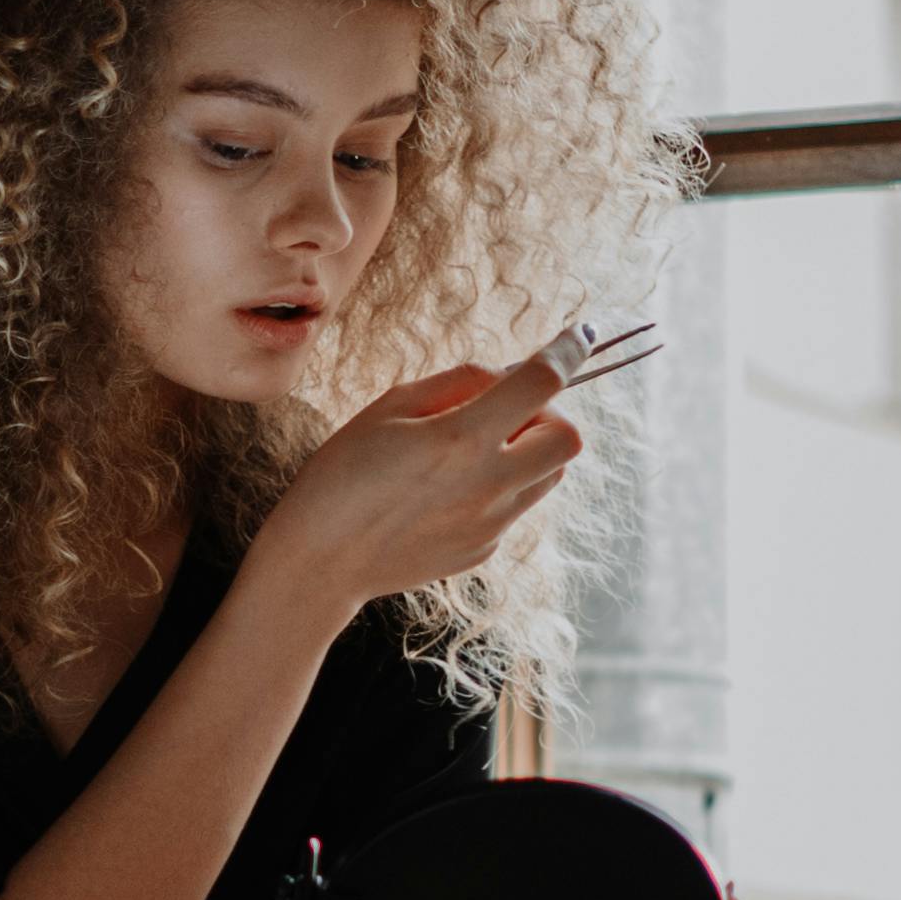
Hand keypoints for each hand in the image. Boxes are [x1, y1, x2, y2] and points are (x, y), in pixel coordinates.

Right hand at [249, 352, 583, 617]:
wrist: (321, 563)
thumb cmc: (342, 475)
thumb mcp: (389, 408)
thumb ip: (457, 383)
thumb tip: (505, 375)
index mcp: (460, 439)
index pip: (541, 383)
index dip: (567, 351)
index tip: (579, 336)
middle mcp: (487, 485)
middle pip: (568, 439)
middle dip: (549, 413)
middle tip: (504, 411)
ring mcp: (490, 524)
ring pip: (550, 475)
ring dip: (529, 450)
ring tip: (472, 449)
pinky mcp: (484, 550)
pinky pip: (515, 505)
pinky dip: (499, 485)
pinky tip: (446, 490)